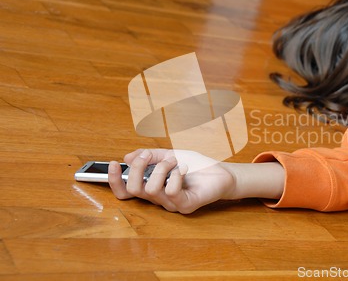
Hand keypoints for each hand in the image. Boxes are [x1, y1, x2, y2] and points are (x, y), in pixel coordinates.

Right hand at [108, 149, 235, 213]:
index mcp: (152, 186)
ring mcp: (171, 204)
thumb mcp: (170, 154)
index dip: (114, 180)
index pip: (125, 191)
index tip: (113, 163)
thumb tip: (127, 156)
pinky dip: (175, 175)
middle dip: (137, 168)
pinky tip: (184, 168)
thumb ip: (150, 156)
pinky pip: (170, 192)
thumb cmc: (197, 166)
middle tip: (149, 156)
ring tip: (176, 161)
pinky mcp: (185, 206)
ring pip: (151, 189)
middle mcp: (158, 198)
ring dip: (162, 167)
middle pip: (132, 190)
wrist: (222, 173)